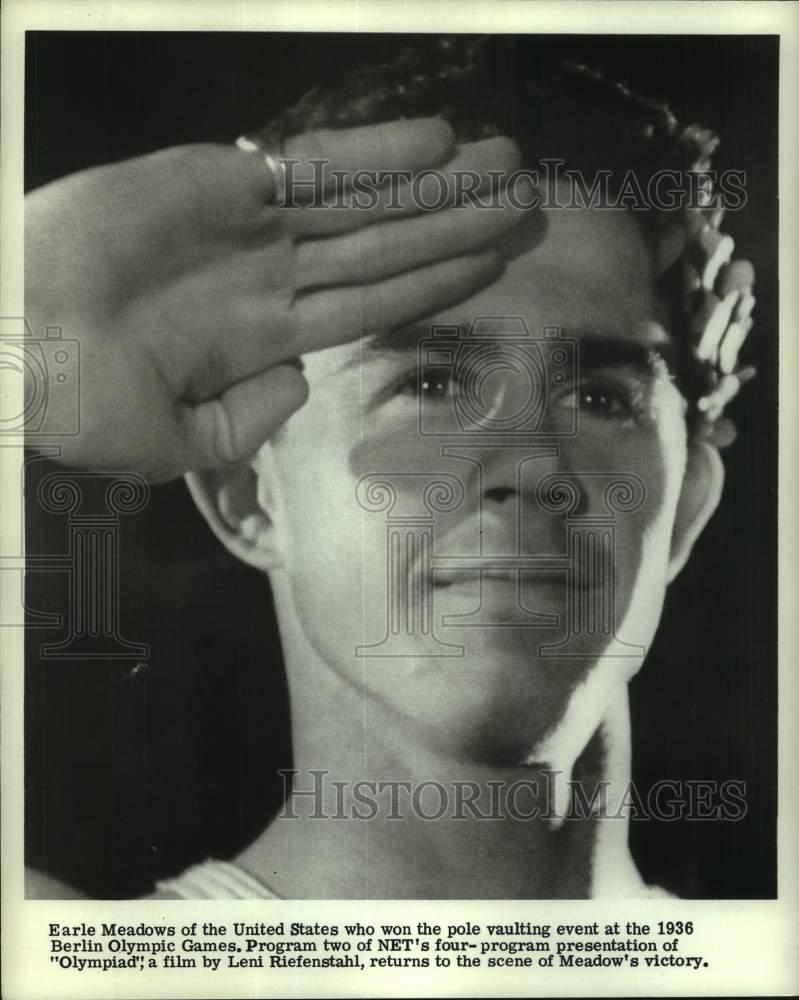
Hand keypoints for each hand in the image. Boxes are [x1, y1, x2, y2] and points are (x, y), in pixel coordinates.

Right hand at [25, 118, 525, 480]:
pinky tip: (439, 143)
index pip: (373, 306)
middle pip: (388, 248)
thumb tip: (300, 388)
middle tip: (530, 206)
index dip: (437, 283)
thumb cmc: (74, 403)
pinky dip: (376, 152)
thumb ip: (244, 424)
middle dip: (460, 225)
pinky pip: (314, 165)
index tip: (495, 265)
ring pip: (369, 203)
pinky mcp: (219, 181)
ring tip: (510, 167)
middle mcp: (269, 277)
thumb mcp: (172, 445)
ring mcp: (249, 228)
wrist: (9, 346)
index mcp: (262, 337)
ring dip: (440, 185)